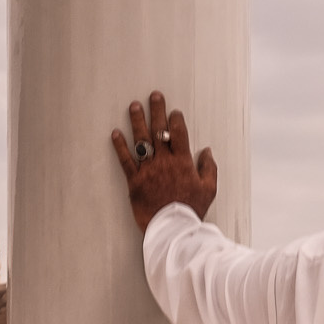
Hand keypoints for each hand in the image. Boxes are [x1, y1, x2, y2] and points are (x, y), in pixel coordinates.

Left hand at [110, 91, 217, 233]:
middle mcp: (165, 161)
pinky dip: (120, 146)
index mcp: (183, 162)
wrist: (173, 228)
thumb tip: (206, 151)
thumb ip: (209, 167)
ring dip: (137, 121)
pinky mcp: (134, 181)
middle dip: (157, 111)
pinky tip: (115, 133)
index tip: (174, 111)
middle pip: (159, 130)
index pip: (179, 133)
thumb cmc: (192, 209)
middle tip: (155, 96)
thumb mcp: (209, 189)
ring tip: (134, 106)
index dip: (176, 120)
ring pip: (141, 140)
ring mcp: (148, 170)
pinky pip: (125, 160)